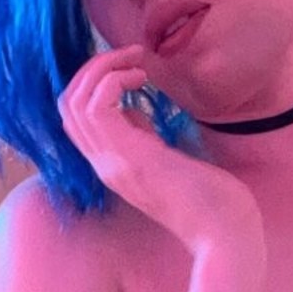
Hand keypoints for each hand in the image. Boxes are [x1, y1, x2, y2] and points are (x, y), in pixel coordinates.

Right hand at [57, 44, 263, 259]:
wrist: (225, 235)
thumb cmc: (211, 201)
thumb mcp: (169, 160)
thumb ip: (144, 139)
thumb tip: (133, 114)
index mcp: (113, 166)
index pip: (76, 119)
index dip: (93, 85)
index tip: (129, 69)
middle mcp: (105, 165)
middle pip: (68, 106)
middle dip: (92, 70)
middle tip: (130, 55)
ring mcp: (113, 162)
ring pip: (75, 102)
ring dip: (102, 69)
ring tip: (137, 60)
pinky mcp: (130, 157)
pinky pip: (97, 106)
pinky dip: (114, 80)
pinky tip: (144, 78)